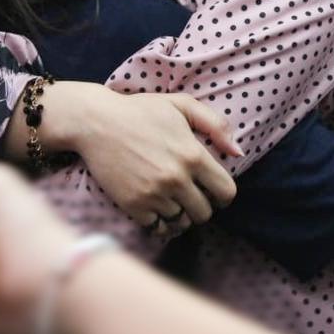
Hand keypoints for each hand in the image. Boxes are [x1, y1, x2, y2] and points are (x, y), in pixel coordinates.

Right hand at [43, 83, 240, 234]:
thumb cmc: (141, 111)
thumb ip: (216, 125)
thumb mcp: (182, 104)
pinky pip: (158, 228)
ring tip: (174, 202)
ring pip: (182, 223)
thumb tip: (238, 152)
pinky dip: (161, 223)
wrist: (96, 122)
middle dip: (202, 206)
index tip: (214, 192)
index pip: (226, 192)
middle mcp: (176, 178)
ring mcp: (154, 194)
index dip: (224, 195)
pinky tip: (158, 209)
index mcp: (193, 155)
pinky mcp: (133, 205)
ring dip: (182, 215)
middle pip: (205, 213)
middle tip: (191, 196)